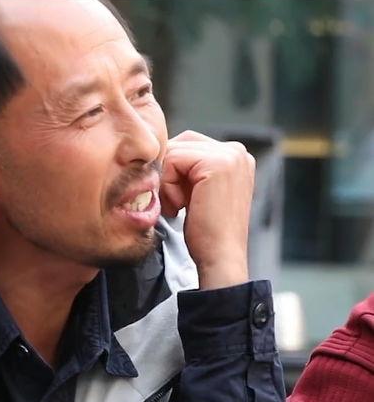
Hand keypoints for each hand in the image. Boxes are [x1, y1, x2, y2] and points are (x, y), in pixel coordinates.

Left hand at [160, 131, 255, 288]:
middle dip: (170, 173)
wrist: (220, 258)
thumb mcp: (201, 193)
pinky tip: (180, 207)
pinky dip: (168, 184)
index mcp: (237, 157)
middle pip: (182, 143)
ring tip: (179, 207)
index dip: (175, 172)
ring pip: (175, 151)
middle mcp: (238, 151)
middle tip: (175, 205)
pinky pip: (173, 159)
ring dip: (167, 181)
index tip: (181, 202)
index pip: (190, 145)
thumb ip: (192, 169)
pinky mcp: (217, 163)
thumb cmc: (207, 233)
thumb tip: (163, 152)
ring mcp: (231, 155)